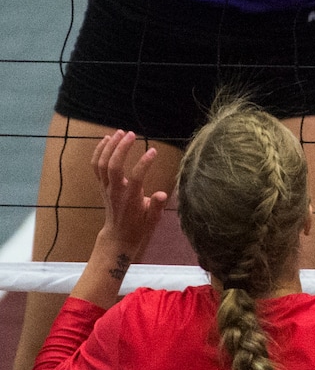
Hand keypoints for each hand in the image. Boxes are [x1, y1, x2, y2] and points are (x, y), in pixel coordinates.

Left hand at [92, 130, 167, 256]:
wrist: (118, 237)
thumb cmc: (139, 227)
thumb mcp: (152, 221)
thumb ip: (157, 207)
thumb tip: (163, 194)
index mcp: (130, 199)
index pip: (136, 178)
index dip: (144, 163)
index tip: (154, 150)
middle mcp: (115, 191)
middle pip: (113, 167)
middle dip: (121, 149)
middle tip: (132, 134)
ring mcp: (105, 187)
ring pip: (102, 164)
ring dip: (109, 146)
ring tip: (120, 132)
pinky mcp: (101, 185)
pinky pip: (96, 166)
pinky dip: (99, 151)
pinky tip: (107, 139)